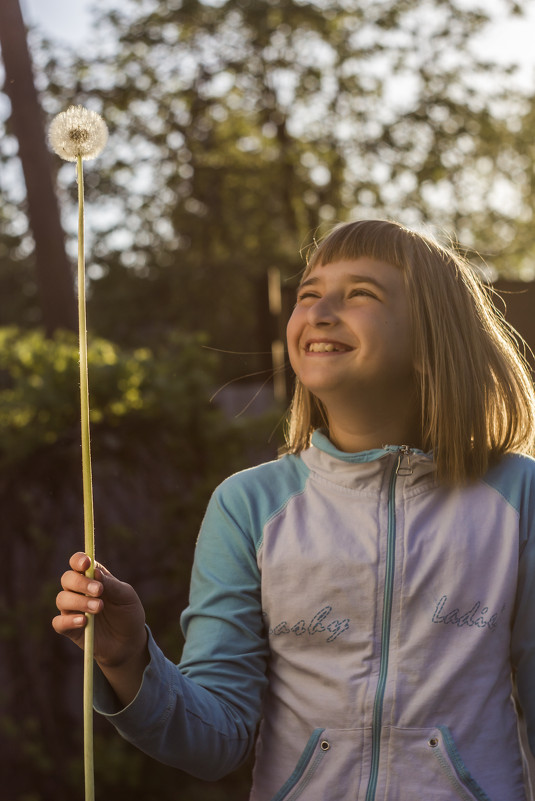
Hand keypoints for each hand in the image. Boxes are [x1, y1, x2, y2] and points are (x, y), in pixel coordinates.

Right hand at [53, 552, 146, 670]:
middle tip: (98, 591)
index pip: (78, 563)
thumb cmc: (128, 613)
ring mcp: (73, 610)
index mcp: (93, 577)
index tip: (86, 564)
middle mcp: (79, 591)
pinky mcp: (70, 629)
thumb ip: (111, 584)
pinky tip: (83, 622)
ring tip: (99, 608)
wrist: (129, 642)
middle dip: (81, 583)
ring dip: (79, 601)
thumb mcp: (126, 596)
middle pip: (67, 579)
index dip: (78, 560)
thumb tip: (94, 571)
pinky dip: (68, 621)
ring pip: (62, 599)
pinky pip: (58, 622)